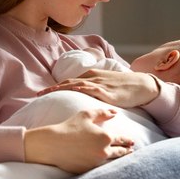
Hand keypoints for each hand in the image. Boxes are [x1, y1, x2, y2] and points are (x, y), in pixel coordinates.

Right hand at [24, 109, 134, 173]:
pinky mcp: (88, 171)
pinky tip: (105, 163)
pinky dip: (102, 165)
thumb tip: (115, 113)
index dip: (128, 141)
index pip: (121, 140)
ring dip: (117, 159)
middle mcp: (104, 152)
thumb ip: (103, 113)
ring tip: (120, 157)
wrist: (52, 144)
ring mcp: (96, 163)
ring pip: (111, 162)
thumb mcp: (86, 115)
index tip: (132, 142)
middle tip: (130, 150)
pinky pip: (99, 168)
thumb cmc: (69, 127)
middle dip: (126, 151)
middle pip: (119, 153)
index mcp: (106, 138)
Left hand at [38, 69, 158, 107]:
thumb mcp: (105, 88)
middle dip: (52, 88)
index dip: (54, 87)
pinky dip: (80, 90)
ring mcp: (99, 84)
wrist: (142, 86)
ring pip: (75, 84)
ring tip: (47, 94)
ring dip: (60, 89)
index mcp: (91, 77)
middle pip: (67, 82)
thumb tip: (82, 101)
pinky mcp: (107, 91)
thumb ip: (93, 92)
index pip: (68, 81)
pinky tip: (71, 92)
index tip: (40, 93)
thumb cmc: (124, 88)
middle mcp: (93, 78)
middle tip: (37, 95)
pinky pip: (91, 90)